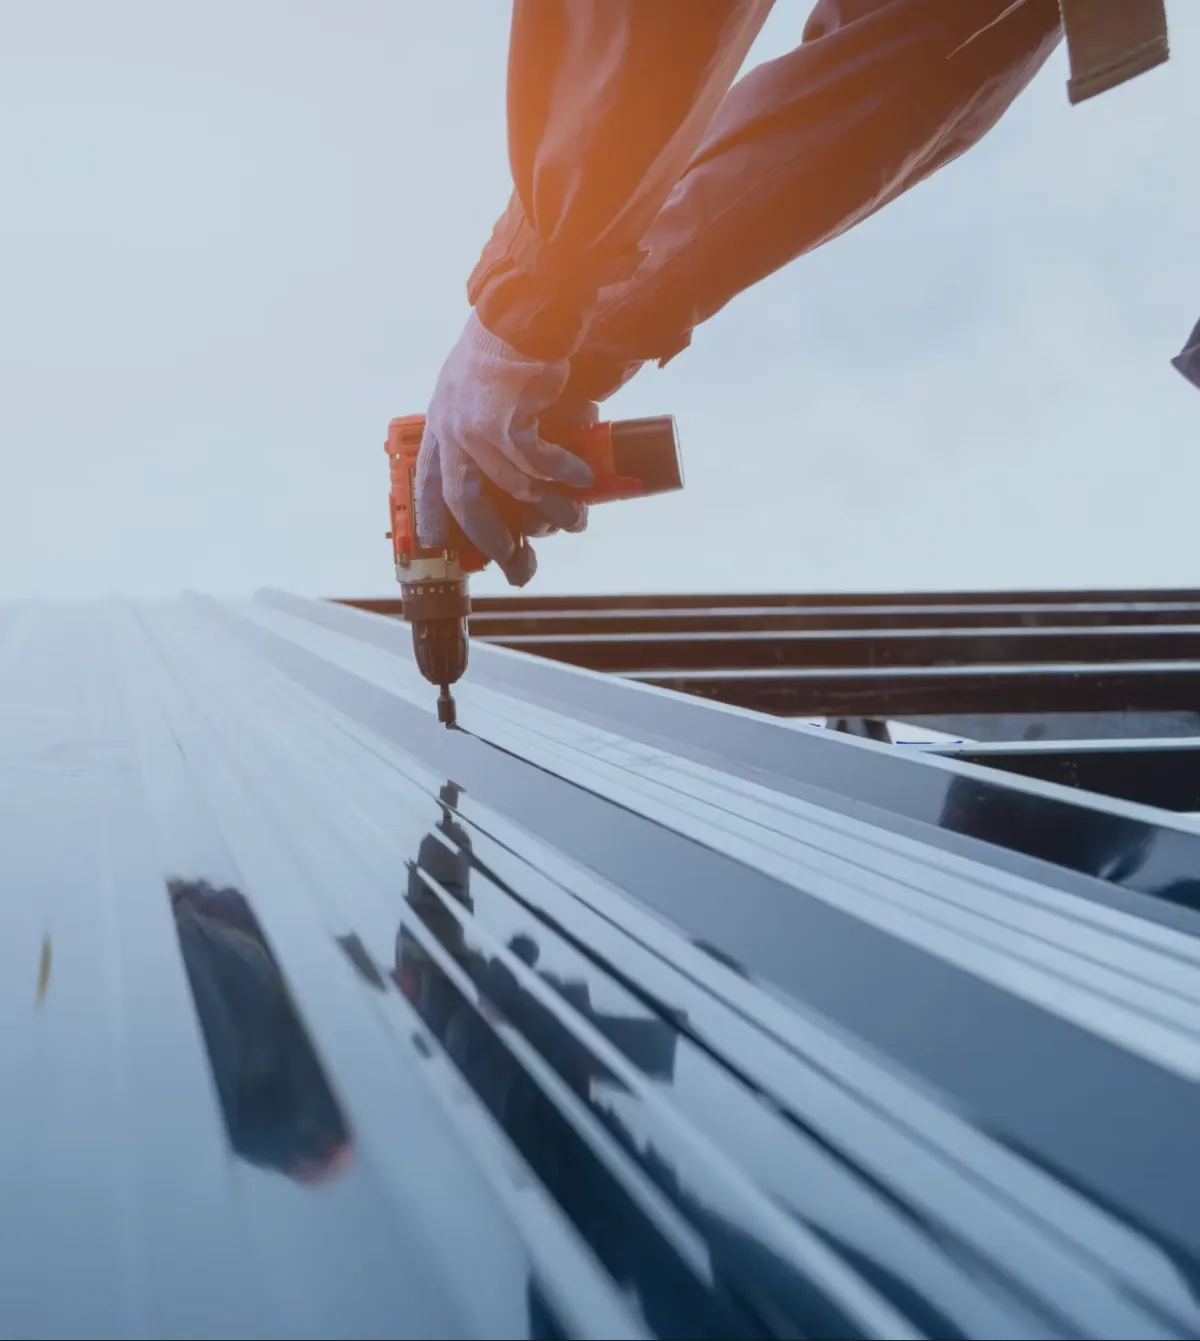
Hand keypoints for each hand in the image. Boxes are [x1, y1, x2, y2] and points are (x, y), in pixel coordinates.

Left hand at [415, 311, 594, 586]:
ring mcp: (474, 426)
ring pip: (512, 489)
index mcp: (441, 422)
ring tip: (575, 518)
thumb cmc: (514, 347)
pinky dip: (564, 473)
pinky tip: (584, 477)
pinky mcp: (505, 421)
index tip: (441, 548)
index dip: (432, 520)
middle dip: (493, 541)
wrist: (528, 310)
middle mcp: (450, 428)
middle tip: (518, 565)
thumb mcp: (486, 390)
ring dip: (549, 509)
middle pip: (464, 503)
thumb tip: (544, 479)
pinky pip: (537, 463)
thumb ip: (500, 430)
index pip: (426, 482)